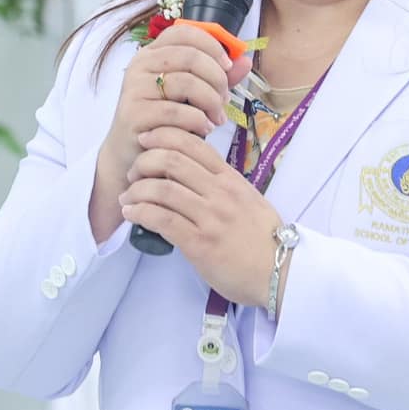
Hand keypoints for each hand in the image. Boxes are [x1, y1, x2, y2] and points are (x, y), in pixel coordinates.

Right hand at [90, 25, 252, 242]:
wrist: (133, 151)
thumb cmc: (167, 119)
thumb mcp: (192, 94)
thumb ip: (217, 77)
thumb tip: (246, 61)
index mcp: (154, 53)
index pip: (185, 32)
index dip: (212, 45)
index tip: (228, 66)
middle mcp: (140, 65)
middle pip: (190, 56)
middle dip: (216, 78)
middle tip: (225, 99)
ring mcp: (134, 88)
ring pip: (186, 82)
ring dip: (211, 101)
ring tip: (217, 117)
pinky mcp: (134, 113)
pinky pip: (176, 111)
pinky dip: (198, 120)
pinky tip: (206, 128)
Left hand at [119, 126, 279, 306]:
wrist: (280, 273)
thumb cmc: (264, 240)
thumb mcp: (249, 202)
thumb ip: (225, 187)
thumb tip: (198, 178)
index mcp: (231, 180)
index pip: (194, 145)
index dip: (164, 136)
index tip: (147, 140)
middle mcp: (220, 193)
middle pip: (173, 161)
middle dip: (144, 161)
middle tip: (133, 172)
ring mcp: (210, 218)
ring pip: (163, 189)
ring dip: (137, 190)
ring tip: (127, 196)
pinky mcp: (200, 243)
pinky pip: (162, 220)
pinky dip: (140, 212)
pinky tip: (131, 213)